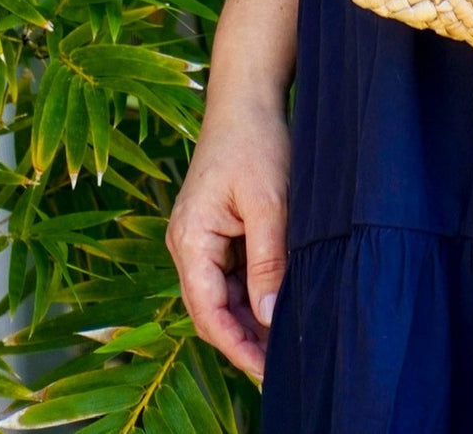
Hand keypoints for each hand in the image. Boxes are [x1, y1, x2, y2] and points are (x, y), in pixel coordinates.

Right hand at [166, 96, 290, 382]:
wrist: (248, 101)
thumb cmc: (257, 144)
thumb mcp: (270, 203)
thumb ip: (269, 261)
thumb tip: (270, 315)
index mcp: (190, 240)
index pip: (207, 311)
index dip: (237, 346)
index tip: (267, 371)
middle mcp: (188, 245)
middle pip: (212, 309)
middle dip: (244, 341)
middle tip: (282, 369)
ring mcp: (202, 239)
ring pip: (223, 295)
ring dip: (250, 320)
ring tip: (285, 347)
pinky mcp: (220, 230)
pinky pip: (232, 275)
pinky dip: (253, 295)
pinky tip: (280, 308)